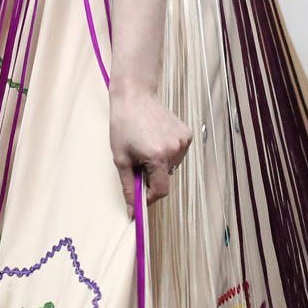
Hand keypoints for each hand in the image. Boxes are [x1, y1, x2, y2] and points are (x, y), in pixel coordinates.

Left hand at [108, 85, 192, 215]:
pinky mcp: (187, 134)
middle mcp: (175, 149)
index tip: (139, 193)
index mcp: (157, 157)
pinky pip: (178, 154)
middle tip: (137, 161)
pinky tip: (156, 139)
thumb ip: (128, 187)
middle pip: (165, 178)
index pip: (160, 191)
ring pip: (172, 166)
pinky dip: (167, 153)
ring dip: (159, 164)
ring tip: (146, 146)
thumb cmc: (124, 125)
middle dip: (151, 176)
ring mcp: (183, 141)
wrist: (135, 96)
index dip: (149, 197)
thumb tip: (132, 211)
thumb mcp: (121, 159)